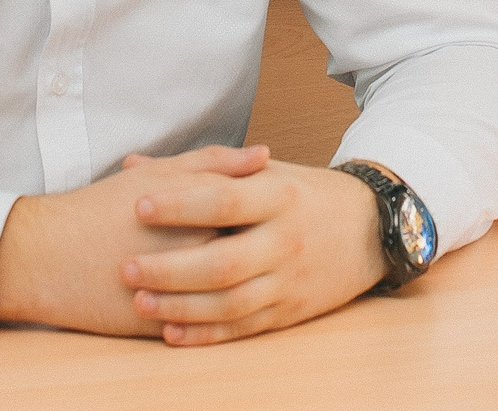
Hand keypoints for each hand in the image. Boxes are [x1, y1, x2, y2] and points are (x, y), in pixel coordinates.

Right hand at [0, 145, 253, 334]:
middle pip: (254, 256)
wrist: (49, 254)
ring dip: (242, 287)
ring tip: (236, 274)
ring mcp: (182, 293)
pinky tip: (213, 303)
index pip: (261, 215)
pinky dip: (214, 318)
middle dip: (261, 252)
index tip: (269, 213)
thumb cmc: (104, 206)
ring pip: (235, 297)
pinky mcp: (165, 326)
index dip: (269, 214)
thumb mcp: (161, 172)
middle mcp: (198, 252)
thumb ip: (216, 161)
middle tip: (260, 246)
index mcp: (203, 212)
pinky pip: (206, 329)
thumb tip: (265, 154)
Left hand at [122, 152, 384, 345]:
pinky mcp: (291, 311)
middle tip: (126, 267)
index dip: (181, 205)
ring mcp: (289, 280)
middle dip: (170, 268)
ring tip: (140, 302)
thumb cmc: (307, 194)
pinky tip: (172, 333)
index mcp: (279, 196)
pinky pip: (244, 327)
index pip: (225, 201)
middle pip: (222, 262)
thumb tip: (135, 163)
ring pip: (230, 302)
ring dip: (181, 307)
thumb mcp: (267, 170)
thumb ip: (203, 168)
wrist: (371, 228)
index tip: (139, 205)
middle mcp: (286, 240)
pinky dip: (207, 334)